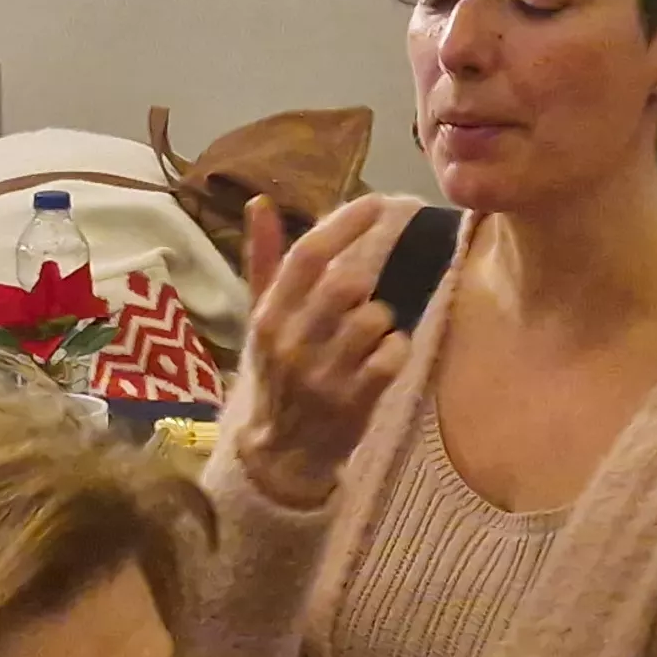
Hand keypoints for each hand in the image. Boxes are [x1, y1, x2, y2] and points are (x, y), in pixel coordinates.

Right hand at [226, 196, 418, 511]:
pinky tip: (380, 361)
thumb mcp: (262, 318)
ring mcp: (322, 375)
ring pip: (375, 319)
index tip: (377, 203)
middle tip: (361, 298)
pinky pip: (392, 356)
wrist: (279, 452)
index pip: (307, 256)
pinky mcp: (353, 403)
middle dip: (366, 283)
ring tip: (366, 338)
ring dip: (381, 321)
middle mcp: (291, 343)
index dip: (345, 224)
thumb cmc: (276, 373)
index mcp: (269, 316)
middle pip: (347, 284)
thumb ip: (265, 260)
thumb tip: (260, 203)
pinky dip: (395, 351)